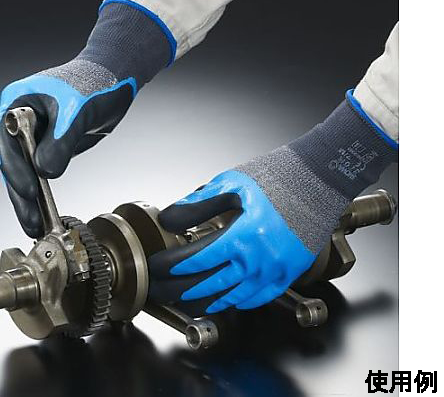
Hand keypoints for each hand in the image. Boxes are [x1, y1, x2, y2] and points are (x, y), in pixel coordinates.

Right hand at [0, 62, 135, 237]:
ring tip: (34, 224)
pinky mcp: (50, 147)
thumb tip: (44, 171)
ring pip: (25, 171)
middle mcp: (21, 120)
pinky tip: (43, 211)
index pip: (5, 139)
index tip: (28, 188)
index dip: (14, 166)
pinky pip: (41, 172)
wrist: (115, 81)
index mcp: (18, 102)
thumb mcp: (76, 111)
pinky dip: (42, 192)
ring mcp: (35, 135)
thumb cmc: (94, 83)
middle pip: (11, 160)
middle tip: (30, 217)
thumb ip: (60, 141)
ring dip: (29, 198)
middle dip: (20, 191)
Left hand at [149, 96, 397, 315]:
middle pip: (212, 284)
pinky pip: (263, 297)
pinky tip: (231, 301)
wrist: (320, 179)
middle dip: (184, 289)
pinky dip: (243, 302)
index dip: (174, 265)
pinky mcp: (290, 272)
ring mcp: (276, 270)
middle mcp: (259, 259)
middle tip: (167, 290)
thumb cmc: (278, 177)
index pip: (197, 259)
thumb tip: (170, 217)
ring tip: (192, 300)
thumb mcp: (232, 184)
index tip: (160, 266)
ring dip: (210, 300)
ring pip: (236, 296)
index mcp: (242, 236)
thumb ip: (198, 204)